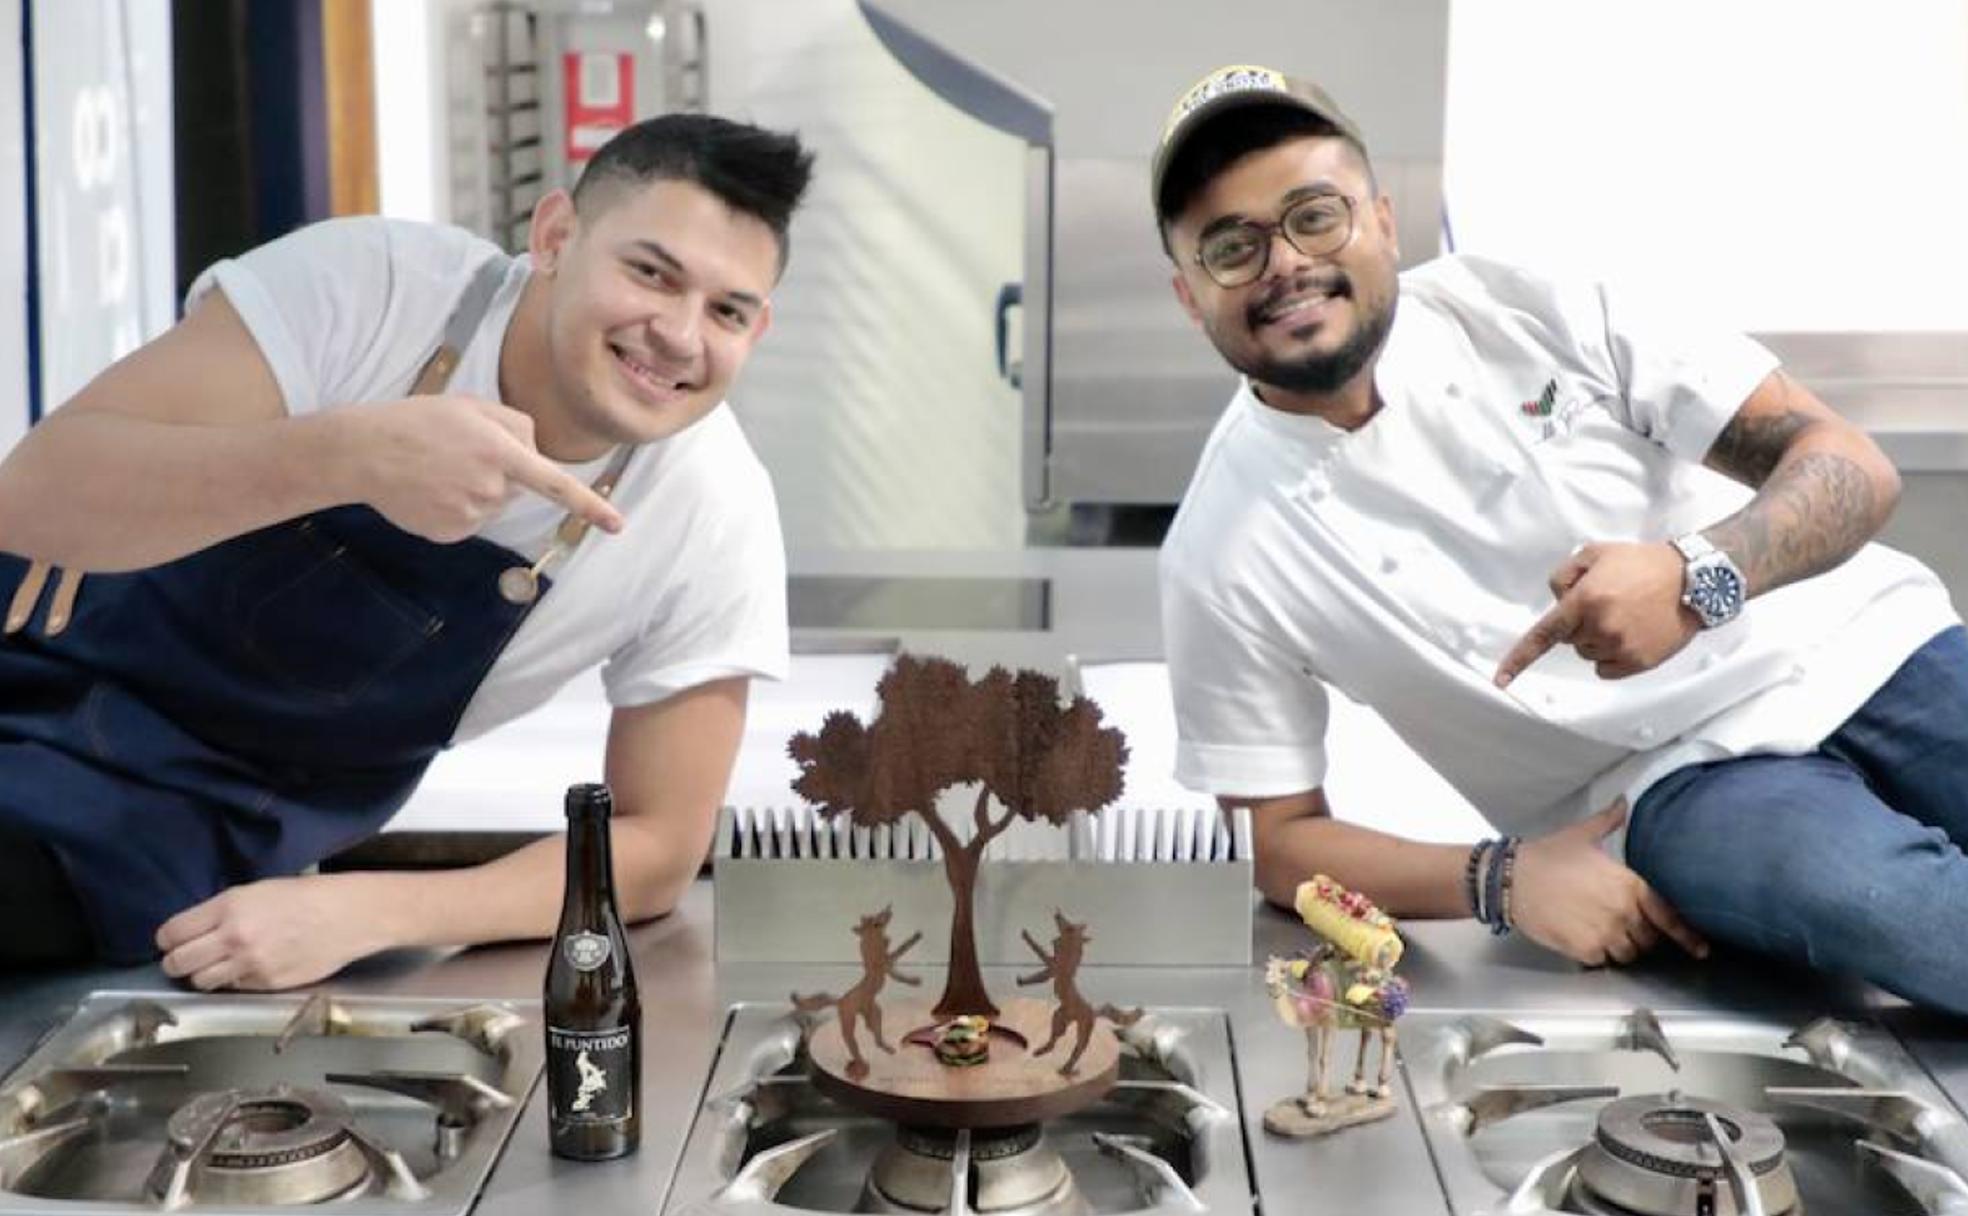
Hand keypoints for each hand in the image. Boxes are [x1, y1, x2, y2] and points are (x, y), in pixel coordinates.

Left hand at [155, 874, 383, 990]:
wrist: (349, 915)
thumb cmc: (308, 896)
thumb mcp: (257, 891)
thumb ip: (223, 912)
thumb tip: (196, 932)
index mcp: (228, 907)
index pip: (171, 933)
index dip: (167, 939)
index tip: (172, 941)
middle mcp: (233, 938)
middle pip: (177, 963)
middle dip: (176, 961)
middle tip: (185, 958)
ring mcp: (249, 964)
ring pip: (201, 982)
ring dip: (203, 975)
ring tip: (216, 966)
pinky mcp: (265, 984)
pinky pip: (233, 988)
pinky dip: (234, 981)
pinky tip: (248, 968)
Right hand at [338, 395, 624, 543]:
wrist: (362, 452)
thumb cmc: (417, 422)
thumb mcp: (470, 406)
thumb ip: (514, 423)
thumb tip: (536, 452)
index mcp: (500, 453)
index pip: (555, 484)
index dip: (588, 505)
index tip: (617, 525)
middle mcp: (490, 488)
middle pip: (518, 487)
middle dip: (501, 471)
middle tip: (458, 452)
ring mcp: (470, 515)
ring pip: (494, 504)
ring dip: (477, 488)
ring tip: (439, 469)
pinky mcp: (451, 533)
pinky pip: (471, 520)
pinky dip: (456, 507)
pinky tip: (430, 489)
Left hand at [1495, 542, 1698, 685]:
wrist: (1693, 580)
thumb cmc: (1641, 563)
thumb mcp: (1595, 553)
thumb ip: (1564, 574)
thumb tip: (1557, 601)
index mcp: (1585, 601)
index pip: (1544, 635)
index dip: (1519, 659)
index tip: (1499, 680)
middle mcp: (1600, 628)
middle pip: (1570, 640)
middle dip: (1580, 624)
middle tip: (1608, 602)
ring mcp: (1620, 648)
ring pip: (1588, 654)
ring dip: (1597, 639)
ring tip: (1625, 616)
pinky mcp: (1638, 663)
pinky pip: (1606, 670)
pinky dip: (1611, 657)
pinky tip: (1630, 634)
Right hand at [1510, 800, 1708, 965]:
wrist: (1511, 879)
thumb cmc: (1546, 856)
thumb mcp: (1581, 834)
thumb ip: (1609, 821)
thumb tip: (1623, 802)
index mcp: (1630, 885)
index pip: (1668, 915)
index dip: (1686, 934)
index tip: (1699, 948)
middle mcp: (1624, 911)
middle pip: (1648, 938)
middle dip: (1639, 934)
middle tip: (1619, 924)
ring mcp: (1606, 932)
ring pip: (1628, 953)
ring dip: (1619, 947)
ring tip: (1599, 931)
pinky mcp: (1586, 949)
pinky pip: (1603, 961)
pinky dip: (1596, 954)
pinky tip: (1581, 938)